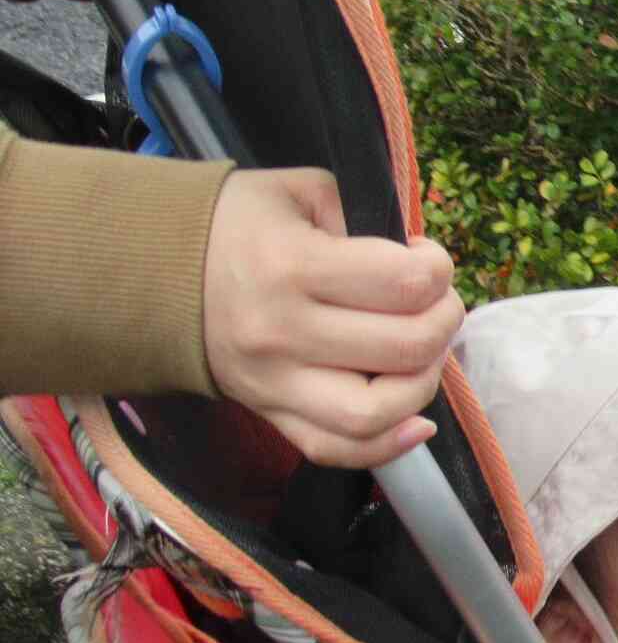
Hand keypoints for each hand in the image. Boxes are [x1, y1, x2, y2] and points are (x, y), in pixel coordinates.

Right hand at [201, 168, 464, 468]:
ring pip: (376, 412)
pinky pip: (336, 450)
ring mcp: (273, 383)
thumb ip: (361, 215)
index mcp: (293, 267)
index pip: (407, 283)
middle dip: (444, 319)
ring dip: (424, 383)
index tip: (424, 255)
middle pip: (406, 348)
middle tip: (434, 301)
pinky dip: (387, 446)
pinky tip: (416, 421)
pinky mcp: (268, 414)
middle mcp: (282, 333)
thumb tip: (411, 260)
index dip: (439, 267)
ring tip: (421, 352)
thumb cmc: (236, 224)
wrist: (148, 272)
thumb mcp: (299, 192)